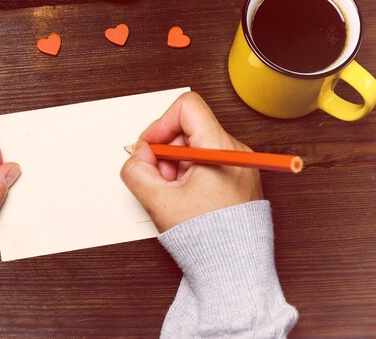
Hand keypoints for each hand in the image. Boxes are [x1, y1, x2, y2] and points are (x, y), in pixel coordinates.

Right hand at [120, 92, 262, 231]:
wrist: (235, 269)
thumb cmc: (208, 239)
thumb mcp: (159, 201)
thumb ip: (136, 171)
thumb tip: (138, 154)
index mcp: (220, 149)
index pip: (187, 108)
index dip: (161, 124)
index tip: (151, 147)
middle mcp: (235, 151)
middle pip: (188, 128)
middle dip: (166, 151)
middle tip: (162, 180)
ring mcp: (239, 164)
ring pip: (195, 146)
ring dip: (176, 165)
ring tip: (176, 193)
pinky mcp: (238, 176)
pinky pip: (206, 161)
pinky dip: (189, 174)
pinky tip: (187, 197)